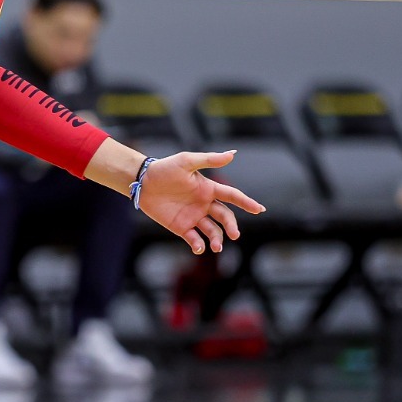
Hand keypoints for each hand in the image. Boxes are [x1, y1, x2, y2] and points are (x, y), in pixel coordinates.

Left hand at [137, 151, 264, 254]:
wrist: (142, 182)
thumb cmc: (165, 168)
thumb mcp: (187, 161)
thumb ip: (209, 160)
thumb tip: (233, 153)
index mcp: (209, 189)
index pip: (232, 196)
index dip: (246, 202)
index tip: (259, 209)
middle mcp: (205, 204)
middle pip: (225, 217)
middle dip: (231, 226)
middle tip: (234, 234)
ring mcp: (193, 217)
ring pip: (212, 231)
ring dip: (217, 239)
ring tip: (216, 247)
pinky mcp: (181, 227)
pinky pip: (194, 238)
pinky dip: (199, 245)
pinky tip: (199, 248)